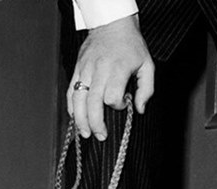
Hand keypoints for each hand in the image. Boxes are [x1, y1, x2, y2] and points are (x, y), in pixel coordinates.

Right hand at [68, 14, 154, 140]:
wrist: (111, 25)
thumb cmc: (130, 46)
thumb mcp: (147, 64)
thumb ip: (146, 88)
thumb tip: (139, 110)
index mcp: (118, 68)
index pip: (113, 96)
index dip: (118, 105)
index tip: (123, 104)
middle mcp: (99, 70)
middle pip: (93, 102)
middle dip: (95, 123)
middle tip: (100, 136)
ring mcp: (85, 70)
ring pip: (78, 100)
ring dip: (80, 120)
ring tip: (84, 133)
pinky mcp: (76, 70)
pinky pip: (70, 93)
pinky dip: (72, 108)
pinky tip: (76, 119)